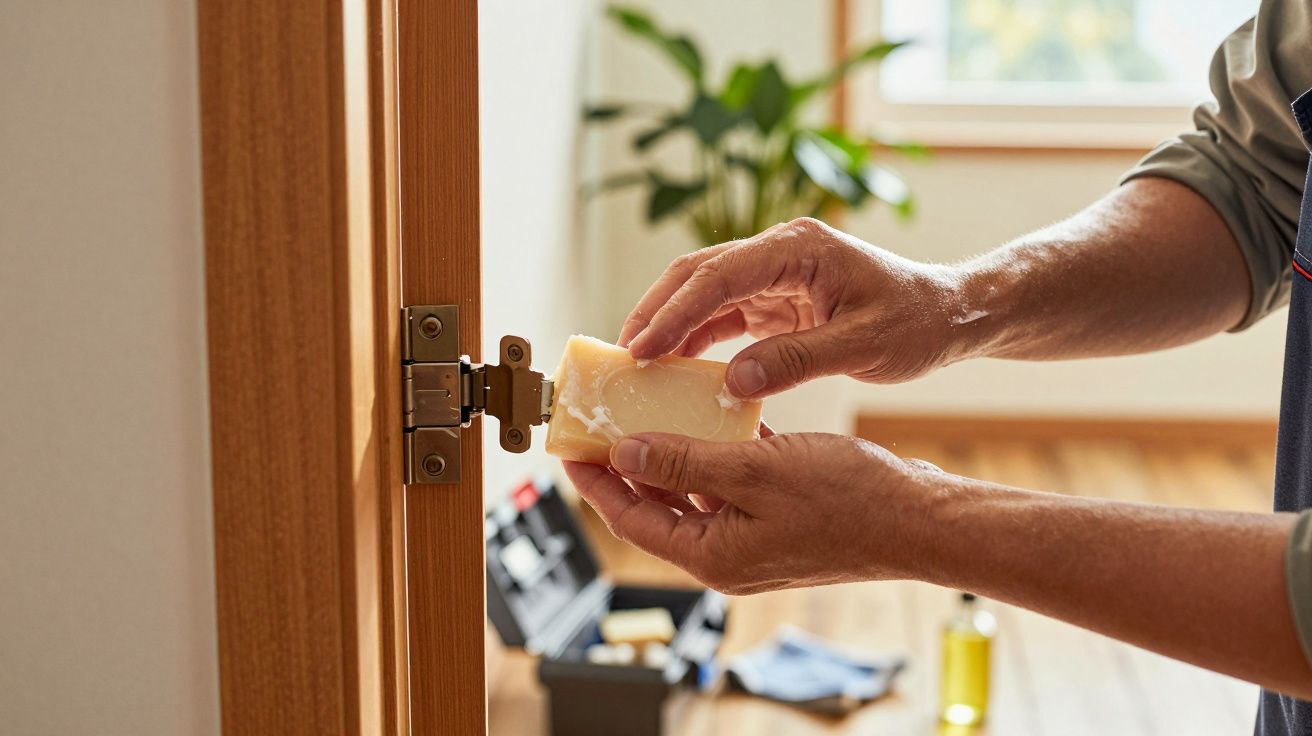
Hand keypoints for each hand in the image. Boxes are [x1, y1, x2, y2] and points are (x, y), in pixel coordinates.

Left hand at [562, 429, 945, 594]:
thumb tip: (624, 455)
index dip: (595, 483)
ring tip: (650, 412)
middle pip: (655, 509)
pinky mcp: (776, 523)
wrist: (919, 519)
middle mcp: (726, 555)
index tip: (570, 449)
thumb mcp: (754, 472)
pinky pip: (730, 489)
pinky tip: (714, 418)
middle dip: (627, 467)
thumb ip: (684, 464)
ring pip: (692, 496)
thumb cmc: (849, 501)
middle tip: (603, 425)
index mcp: (712, 556)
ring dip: (672, 456)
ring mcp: (752, 541)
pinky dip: (716, 457)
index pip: (630, 519)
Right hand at [618, 217, 970, 398]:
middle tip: (623, 355)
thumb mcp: (865, 347)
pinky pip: (724, 314)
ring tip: (636, 363)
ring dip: (670, 324)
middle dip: (656, 311)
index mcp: (800, 249)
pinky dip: (696, 337)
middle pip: (699, 273)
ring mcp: (775, 273)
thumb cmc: (918, 323)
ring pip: (704, 292)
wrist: (951, 313)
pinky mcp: (776, 298)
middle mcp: (780, 252)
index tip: (642, 347)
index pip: (720, 274)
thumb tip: (733, 383)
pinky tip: (674, 366)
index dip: (676, 311)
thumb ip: (798, 361)